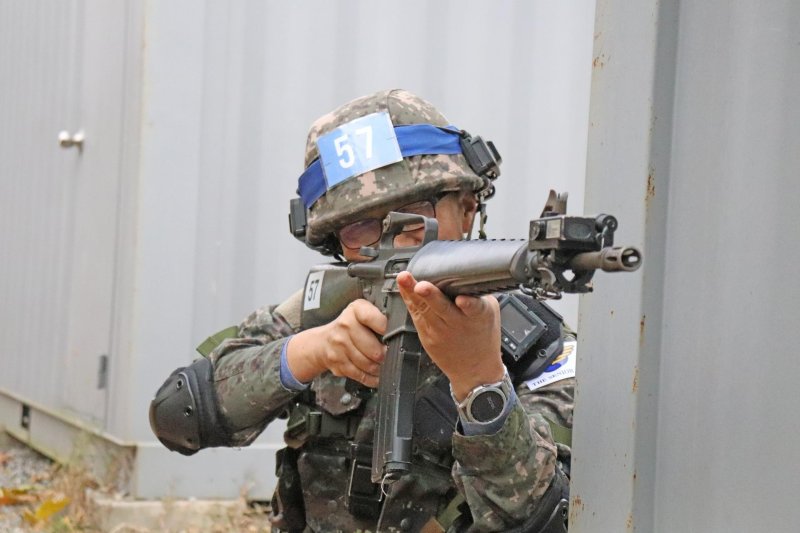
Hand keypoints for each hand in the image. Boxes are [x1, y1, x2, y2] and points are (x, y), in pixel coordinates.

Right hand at [286, 299, 386, 387]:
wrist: (323, 342)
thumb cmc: (349, 327)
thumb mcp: (363, 313)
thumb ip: (380, 318)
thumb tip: (402, 330)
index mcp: (355, 310)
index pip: (374, 319)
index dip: (387, 330)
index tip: (395, 336)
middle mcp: (345, 326)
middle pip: (374, 350)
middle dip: (386, 356)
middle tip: (389, 355)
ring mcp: (340, 347)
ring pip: (369, 365)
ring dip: (380, 368)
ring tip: (383, 364)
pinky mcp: (338, 364)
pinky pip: (361, 375)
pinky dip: (372, 378)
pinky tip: (376, 374)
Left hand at [396, 271, 503, 400]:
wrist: (475, 371)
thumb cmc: (483, 337)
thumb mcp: (489, 312)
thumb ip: (477, 294)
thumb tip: (463, 276)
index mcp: (478, 316)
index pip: (474, 309)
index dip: (468, 304)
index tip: (461, 299)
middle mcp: (457, 324)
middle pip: (441, 307)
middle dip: (431, 295)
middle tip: (421, 285)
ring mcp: (440, 332)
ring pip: (423, 309)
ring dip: (411, 293)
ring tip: (404, 279)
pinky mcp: (427, 337)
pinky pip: (416, 315)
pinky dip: (409, 300)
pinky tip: (403, 289)